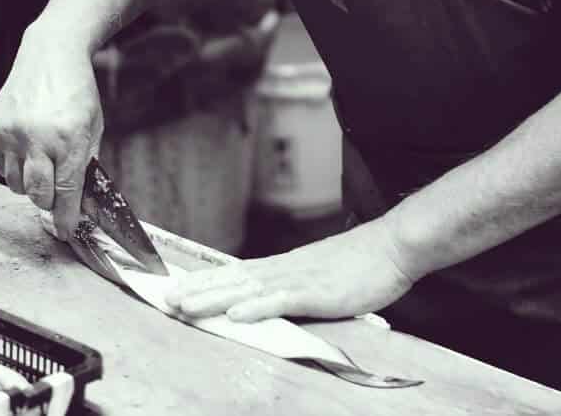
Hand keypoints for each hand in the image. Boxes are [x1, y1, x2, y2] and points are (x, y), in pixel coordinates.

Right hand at [0, 22, 103, 239]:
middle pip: (38, 195)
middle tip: (57, 197)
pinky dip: (14, 168)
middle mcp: (39, 139)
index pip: (66, 193)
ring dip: (30, 185)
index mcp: (70, 140)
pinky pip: (2, 166)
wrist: (51, 53)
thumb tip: (79, 201)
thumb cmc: (77, 91)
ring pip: (16, 185)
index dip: (66, 219)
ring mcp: (13, 133)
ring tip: (42, 166)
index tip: (66, 231)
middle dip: (48, 203)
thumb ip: (85, 164)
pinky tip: (26, 152)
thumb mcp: (93, 127)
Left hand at [165, 218, 418, 321]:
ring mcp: (299, 279)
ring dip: (214, 298)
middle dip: (198, 290)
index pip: (236, 273)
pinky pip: (281, 300)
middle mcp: (285, 269)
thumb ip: (297, 286)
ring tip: (186, 305)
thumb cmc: (362, 263)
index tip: (179, 287)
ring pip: (247, 289)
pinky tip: (235, 314)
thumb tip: (275, 297)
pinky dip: (256, 307)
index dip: (206, 281)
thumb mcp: (321, 274)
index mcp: (285, 266)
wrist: (393, 246)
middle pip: (232, 280)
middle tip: (167, 298)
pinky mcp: (317, 291)